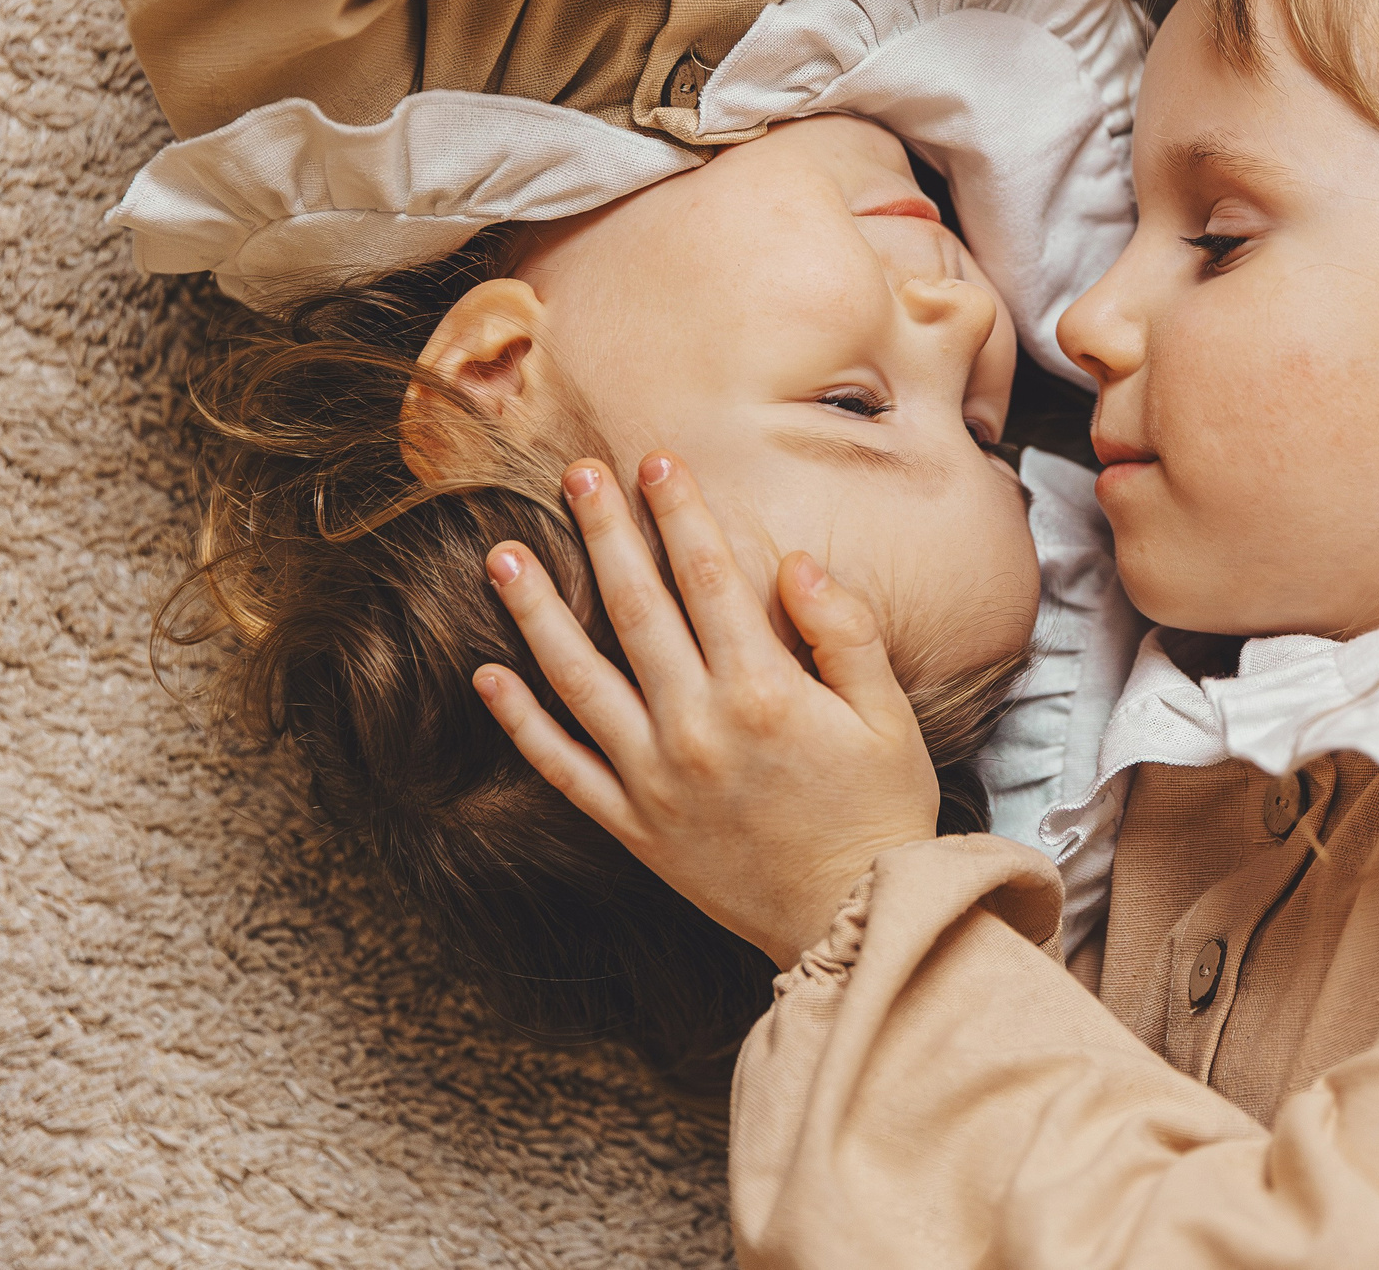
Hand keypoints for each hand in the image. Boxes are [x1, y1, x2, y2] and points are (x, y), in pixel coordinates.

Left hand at [473, 454, 939, 966]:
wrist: (854, 919)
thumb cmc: (882, 811)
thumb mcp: (890, 715)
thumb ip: (846, 633)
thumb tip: (796, 563)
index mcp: (764, 692)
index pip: (709, 578)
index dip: (680, 513)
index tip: (655, 460)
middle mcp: (696, 727)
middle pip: (637, 609)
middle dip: (605, 533)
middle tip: (576, 473)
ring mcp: (654, 778)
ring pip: (579, 678)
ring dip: (538, 612)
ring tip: (503, 556)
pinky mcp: (632, 825)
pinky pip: (561, 766)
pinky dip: (520, 721)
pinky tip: (488, 676)